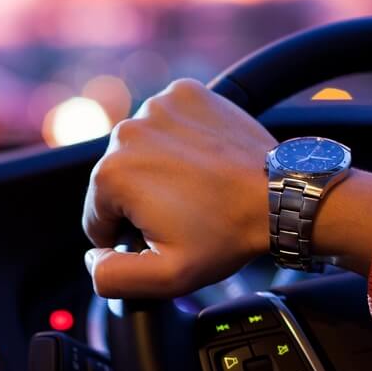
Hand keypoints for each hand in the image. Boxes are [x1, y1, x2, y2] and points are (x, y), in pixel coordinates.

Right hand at [83, 79, 274, 298]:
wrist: (279, 195)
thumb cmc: (227, 234)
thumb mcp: (166, 277)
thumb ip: (113, 277)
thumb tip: (92, 259)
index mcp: (111, 175)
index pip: (97, 216)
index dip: (127, 235)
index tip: (164, 234)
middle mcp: (126, 132)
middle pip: (117, 179)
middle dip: (142, 200)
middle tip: (186, 213)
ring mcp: (156, 106)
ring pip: (140, 149)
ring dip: (159, 167)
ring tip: (197, 187)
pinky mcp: (184, 93)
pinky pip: (166, 121)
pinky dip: (178, 139)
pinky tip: (203, 160)